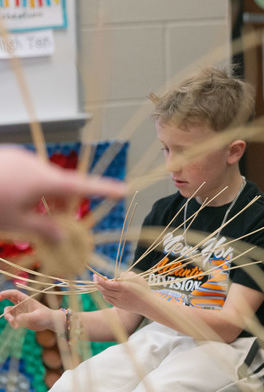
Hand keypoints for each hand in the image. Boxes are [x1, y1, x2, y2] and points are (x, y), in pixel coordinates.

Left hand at [0, 147, 124, 241]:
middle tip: (56, 224)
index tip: (123, 190)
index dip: (105, 189)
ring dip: (41, 196)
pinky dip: (26, 186)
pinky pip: (25, 171)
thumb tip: (63, 236)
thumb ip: (43, 229)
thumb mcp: (15, 223)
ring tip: (24, 213)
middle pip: (61, 184)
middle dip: (62, 204)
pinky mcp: (7, 155)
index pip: (83, 185)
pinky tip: (10, 198)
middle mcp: (37, 164)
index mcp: (45, 180)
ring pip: (41, 178)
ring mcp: (21, 157)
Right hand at [0, 289, 59, 332]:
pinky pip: (11, 320)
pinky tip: (17, 327)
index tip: (0, 296)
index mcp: (27, 300)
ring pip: (8, 312)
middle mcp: (22, 304)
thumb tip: (16, 318)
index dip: (6, 293)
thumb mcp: (37, 316)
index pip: (15, 294)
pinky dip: (12, 323)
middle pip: (9, 298)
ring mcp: (20, 311)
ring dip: (8, 317)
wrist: (49, 323)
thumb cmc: (46, 317)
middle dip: (1, 298)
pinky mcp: (19, 318)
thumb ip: (27, 317)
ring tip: (15, 324)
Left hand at [93, 272, 153, 313]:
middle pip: (103, 290)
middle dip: (97, 283)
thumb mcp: (138, 279)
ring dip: (101, 289)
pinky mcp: (119, 306)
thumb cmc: (144, 290)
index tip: (96, 275)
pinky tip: (106, 290)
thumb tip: (119, 275)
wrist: (148, 304)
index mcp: (124, 287)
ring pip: (104, 295)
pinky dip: (105, 295)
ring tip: (101, 283)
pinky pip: (108, 300)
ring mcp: (118, 301)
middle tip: (95, 277)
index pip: (107, 284)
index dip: (99, 280)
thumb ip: (128, 275)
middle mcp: (120, 295)